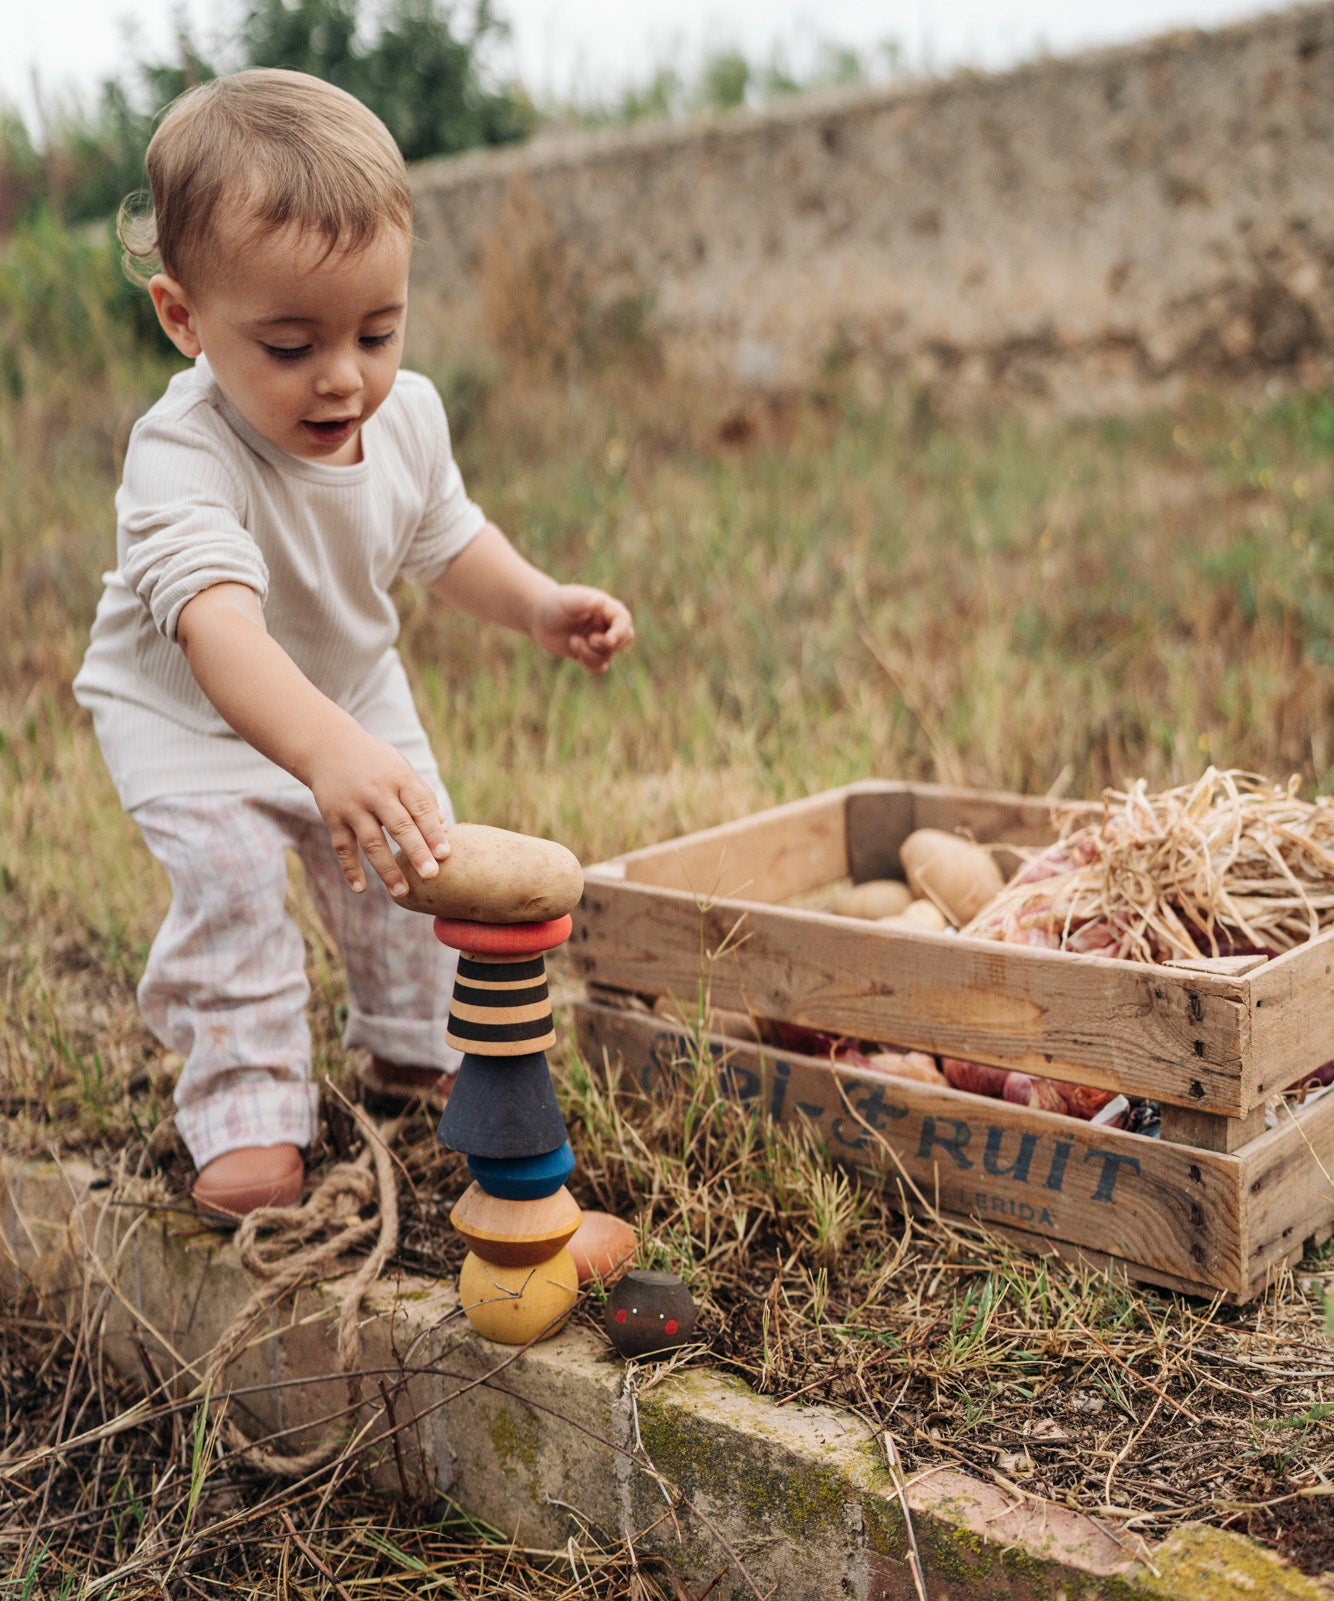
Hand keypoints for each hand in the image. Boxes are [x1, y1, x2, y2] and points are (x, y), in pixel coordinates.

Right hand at [305, 728, 450, 895]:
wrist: (327, 747)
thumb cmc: (375, 762)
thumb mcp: (401, 768)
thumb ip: (421, 794)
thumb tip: (441, 824)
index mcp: (399, 779)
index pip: (420, 808)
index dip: (433, 832)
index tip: (445, 854)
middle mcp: (376, 793)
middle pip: (399, 826)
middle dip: (416, 852)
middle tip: (431, 875)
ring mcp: (352, 806)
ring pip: (372, 842)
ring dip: (387, 869)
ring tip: (402, 891)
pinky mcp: (333, 817)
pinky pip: (343, 846)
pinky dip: (350, 868)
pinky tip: (361, 888)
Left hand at [531, 584, 633, 672]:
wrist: (540, 617)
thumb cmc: (555, 604)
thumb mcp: (567, 601)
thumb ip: (584, 601)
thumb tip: (601, 601)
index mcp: (607, 608)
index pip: (623, 621)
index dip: (620, 632)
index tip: (609, 640)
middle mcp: (607, 625)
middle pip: (624, 639)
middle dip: (607, 644)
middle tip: (590, 639)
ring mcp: (599, 640)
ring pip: (608, 655)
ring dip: (590, 654)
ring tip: (573, 641)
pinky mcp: (590, 654)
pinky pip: (599, 667)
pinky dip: (589, 663)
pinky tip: (573, 649)